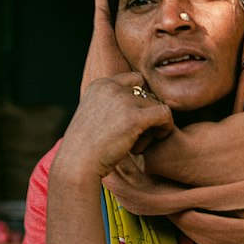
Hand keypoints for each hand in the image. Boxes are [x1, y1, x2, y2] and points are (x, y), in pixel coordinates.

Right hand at [55, 72, 173, 182]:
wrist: (78, 164)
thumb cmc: (87, 148)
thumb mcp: (95, 117)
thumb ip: (112, 105)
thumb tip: (139, 104)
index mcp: (100, 84)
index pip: (134, 79)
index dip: (141, 99)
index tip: (136, 120)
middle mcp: (111, 87)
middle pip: (147, 92)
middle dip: (148, 112)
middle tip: (139, 134)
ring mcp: (123, 100)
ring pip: (156, 105)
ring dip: (153, 124)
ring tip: (139, 143)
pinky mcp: (134, 117)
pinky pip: (164, 114)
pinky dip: (166, 127)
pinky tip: (157, 138)